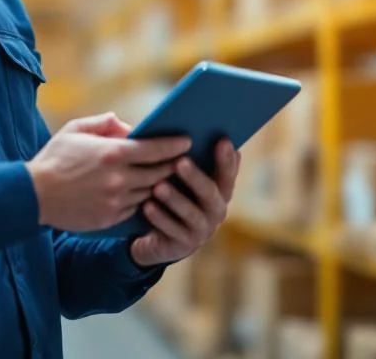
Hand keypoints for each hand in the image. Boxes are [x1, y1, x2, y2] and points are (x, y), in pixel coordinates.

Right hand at [26, 113, 191, 232]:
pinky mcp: (110, 218)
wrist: (32, 195)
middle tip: (182, 160)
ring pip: (149, 192)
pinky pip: (134, 208)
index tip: (187, 141)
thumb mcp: (75, 130)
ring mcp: (115, 201)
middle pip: (158, 172)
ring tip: (165, 176)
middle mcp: (118, 178)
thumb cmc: (54, 158)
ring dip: (158, 184)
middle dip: (172, 165)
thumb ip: (103, 124)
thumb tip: (126, 126)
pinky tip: (143, 193)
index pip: (155, 148)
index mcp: (112, 153)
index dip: (174, 145)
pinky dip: (140, 200)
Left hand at [129, 139, 238, 267]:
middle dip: (196, 177)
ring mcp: (202, 231)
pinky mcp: (184, 246)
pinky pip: (173, 231)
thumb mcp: (180, 179)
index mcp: (220, 191)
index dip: (227, 159)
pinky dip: (160, 219)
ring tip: (158, 186)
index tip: (222, 140)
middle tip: (180, 161)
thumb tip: (186, 130)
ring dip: (175, 199)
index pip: (228, 173)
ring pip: (191, 214)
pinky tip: (147, 207)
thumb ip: (188, 159)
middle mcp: (216, 211)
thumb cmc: (171, 196)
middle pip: (211, 193)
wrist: (158, 237)